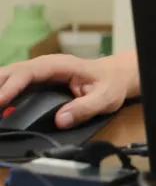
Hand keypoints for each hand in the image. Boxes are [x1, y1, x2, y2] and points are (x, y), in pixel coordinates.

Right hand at [0, 52, 139, 128]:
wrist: (114, 76)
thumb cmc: (110, 84)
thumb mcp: (105, 97)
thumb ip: (85, 108)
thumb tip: (61, 120)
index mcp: (60, 65)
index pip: (29, 72)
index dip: (11, 87)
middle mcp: (45, 66)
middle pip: (12, 72)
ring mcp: (38, 73)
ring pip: (9, 76)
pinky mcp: (35, 81)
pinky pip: (13, 85)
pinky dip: (2, 94)